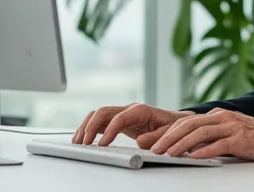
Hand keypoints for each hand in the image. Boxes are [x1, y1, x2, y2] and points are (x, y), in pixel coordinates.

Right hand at [72, 103, 194, 146]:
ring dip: (86, 126)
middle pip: (104, 112)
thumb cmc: (173, 126)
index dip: (109, 131)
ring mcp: (123, 113)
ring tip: (78, 141)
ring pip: (99, 115)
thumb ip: (156, 138)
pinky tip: (83, 138)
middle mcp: (129, 109)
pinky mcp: (120, 120)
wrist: (176, 122)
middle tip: (83, 143)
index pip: (119, 118)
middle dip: (91, 126)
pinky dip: (90, 128)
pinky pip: (101, 121)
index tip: (102, 145)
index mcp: (140, 110)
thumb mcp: (169, 133)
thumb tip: (140, 143)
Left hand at [151, 108, 253, 160]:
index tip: (153, 141)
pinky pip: (218, 144)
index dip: (168, 131)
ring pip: (199, 133)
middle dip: (168, 137)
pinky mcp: (240, 139)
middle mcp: (222, 117)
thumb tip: (189, 147)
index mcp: (218, 115)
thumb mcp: (230, 133)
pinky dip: (204, 151)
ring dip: (181, 144)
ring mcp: (231, 127)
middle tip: (154, 148)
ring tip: (168, 154)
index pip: (186, 121)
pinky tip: (193, 157)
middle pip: (189, 125)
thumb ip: (211, 137)